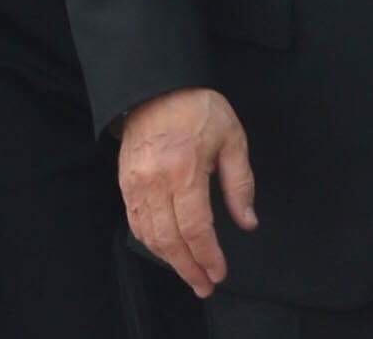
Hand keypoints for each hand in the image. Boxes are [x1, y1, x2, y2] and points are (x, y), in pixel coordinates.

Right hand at [119, 87, 257, 297]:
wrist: (156, 87)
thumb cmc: (198, 108)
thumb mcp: (232, 137)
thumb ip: (240, 183)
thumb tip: (247, 221)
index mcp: (185, 171)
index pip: (196, 228)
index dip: (208, 256)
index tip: (219, 273)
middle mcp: (156, 183)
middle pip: (171, 240)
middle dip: (189, 268)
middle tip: (205, 286)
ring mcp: (136, 185)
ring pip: (151, 237)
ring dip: (170, 261)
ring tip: (189, 275)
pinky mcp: (125, 184)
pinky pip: (136, 223)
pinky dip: (151, 243)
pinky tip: (166, 252)